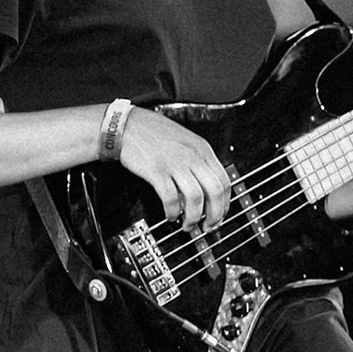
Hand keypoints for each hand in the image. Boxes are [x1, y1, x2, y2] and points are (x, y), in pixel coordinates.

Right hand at [115, 106, 231, 231]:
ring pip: (196, 198)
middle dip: (215, 215)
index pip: (225, 181)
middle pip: (215, 192)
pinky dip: (173, 212)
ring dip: (193, 218)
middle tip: (208, 226)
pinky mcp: (156, 171)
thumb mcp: (186, 141)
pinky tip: (170, 215)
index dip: (225, 204)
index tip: (220, 215)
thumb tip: (207, 188)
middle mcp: (192, 156)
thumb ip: (198, 161)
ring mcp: (175, 164)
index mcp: (203, 149)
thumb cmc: (153, 132)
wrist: (126, 124)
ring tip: (188, 225)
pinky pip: (171, 198)